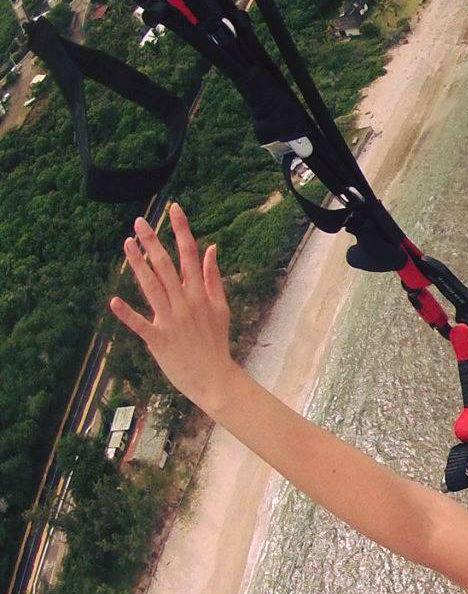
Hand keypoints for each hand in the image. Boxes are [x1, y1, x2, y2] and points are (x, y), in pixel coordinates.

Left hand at [108, 203, 235, 404]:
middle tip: (139, 222)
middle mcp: (185, 303)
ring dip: (138, 265)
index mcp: (200, 294)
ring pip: (152, 287)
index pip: (190, 255)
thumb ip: (213, 277)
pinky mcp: (159, 340)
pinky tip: (114, 301)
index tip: (174, 209)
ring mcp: (171, 321)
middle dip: (152, 242)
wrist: (215, 377)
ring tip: (126, 244)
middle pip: (166, 266)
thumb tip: (212, 248)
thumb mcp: (220, 307)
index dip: (182, 230)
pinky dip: (128, 314)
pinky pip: (141, 324)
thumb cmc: (216, 342)